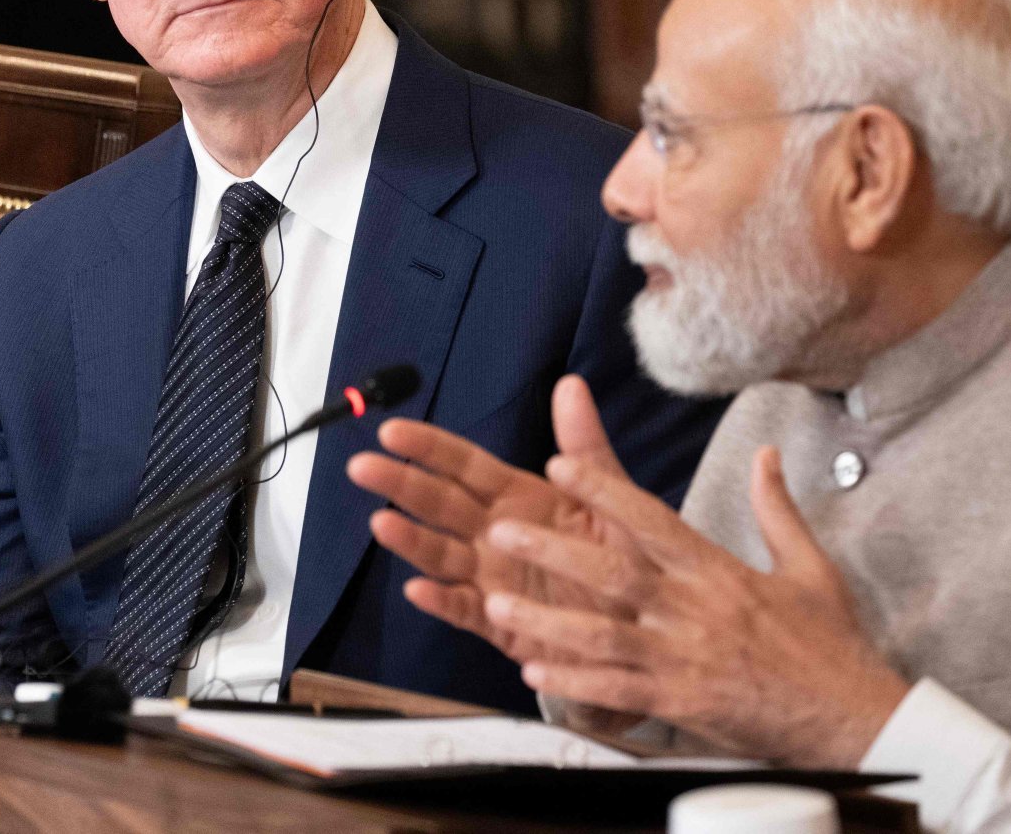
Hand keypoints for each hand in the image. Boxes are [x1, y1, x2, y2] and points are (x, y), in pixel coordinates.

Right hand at [346, 374, 650, 731]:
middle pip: (439, 503)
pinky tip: (419, 590)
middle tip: (362, 467)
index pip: (463, 465)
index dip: (428, 447)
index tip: (392, 431)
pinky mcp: (500, 623)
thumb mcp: (612, 496)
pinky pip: (464, 610)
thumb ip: (586, 445)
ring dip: (410, 540)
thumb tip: (571, 383)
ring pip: (441, 555)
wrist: (648, 626)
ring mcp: (492, 577)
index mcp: (518, 497)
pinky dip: (441, 601)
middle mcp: (495, 533)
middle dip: (400, 484)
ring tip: (382, 525)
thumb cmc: (625, 557)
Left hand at [484, 442, 908, 767]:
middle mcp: (696, 609)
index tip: (559, 466)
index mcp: (719, 571)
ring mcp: (686, 658)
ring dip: (549, 622)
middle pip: (614, 572)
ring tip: (498, 607)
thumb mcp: (809, 567)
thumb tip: (766, 453)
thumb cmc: (831, 645)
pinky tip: (537, 672)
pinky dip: (576, 683)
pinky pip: (619, 691)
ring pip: (604, 635)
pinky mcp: (685, 704)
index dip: (603, 492)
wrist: (858, 720)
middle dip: (554, 551)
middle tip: (501, 531)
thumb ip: (775, 509)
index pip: (651, 520)